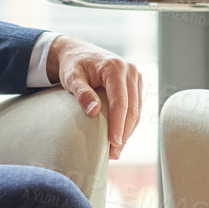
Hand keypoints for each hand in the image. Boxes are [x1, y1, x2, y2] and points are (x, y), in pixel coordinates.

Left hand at [47, 36, 144, 159]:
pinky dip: (129, 124)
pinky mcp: (136, 85)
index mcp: (115, 67)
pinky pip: (136, 108)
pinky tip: (120, 138)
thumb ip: (81, 93)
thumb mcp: (71, 77)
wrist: (78, 53)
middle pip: (132, 108)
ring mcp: (136, 77)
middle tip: (114, 154)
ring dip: (128, 131)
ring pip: (137, 110)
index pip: (121, 101)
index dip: (118, 124)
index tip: (114, 142)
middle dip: (125, 133)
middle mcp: (130, 71)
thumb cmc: (73, 66)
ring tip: (116, 151)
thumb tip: (94, 111)